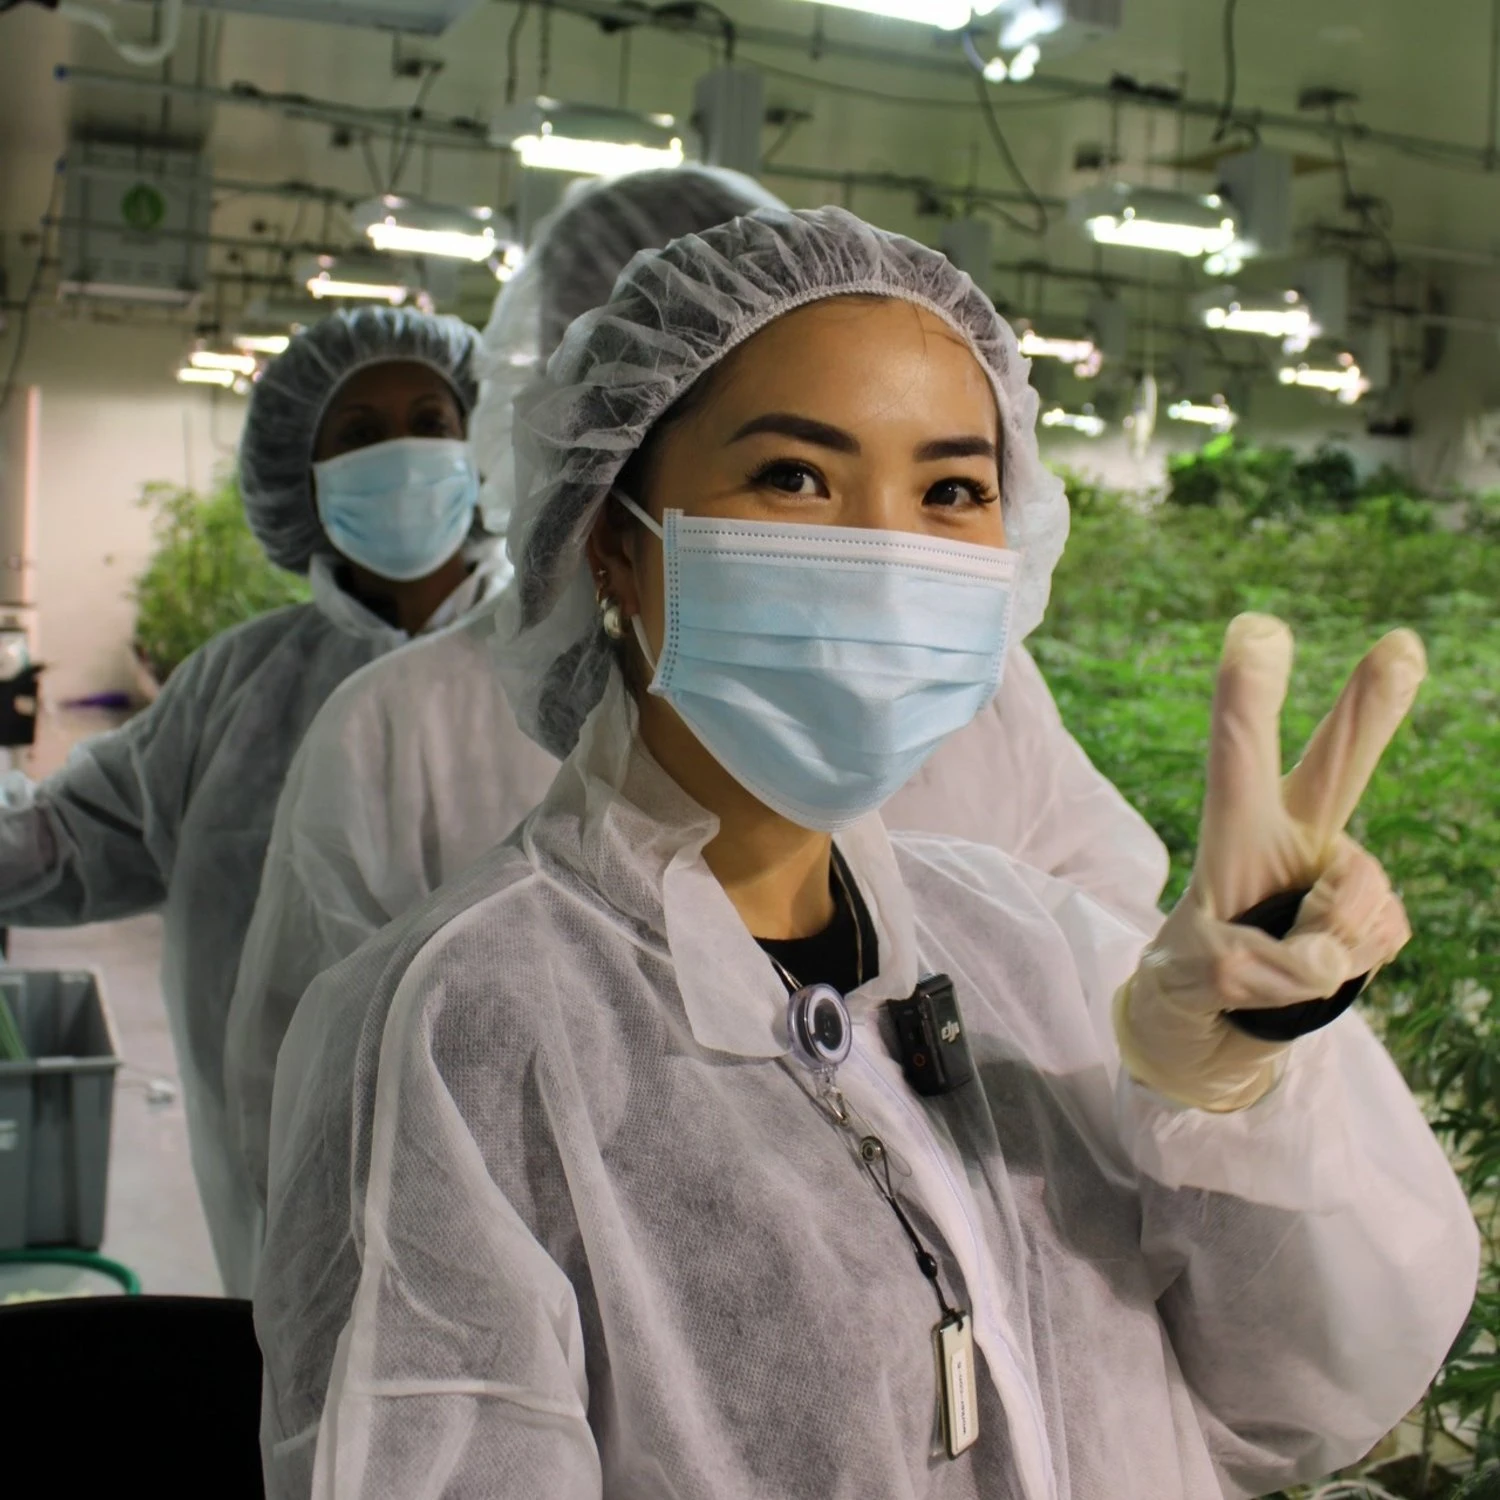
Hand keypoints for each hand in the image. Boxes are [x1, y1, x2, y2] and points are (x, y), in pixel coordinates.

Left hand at [1114, 614, 1423, 1111]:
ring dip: (1304, 957)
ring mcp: (1343, 875)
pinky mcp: (1379, 921)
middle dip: (1369, 707)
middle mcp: (1297, 834)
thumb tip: (1316, 960)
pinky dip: (1332, 977)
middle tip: (1403, 644)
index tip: (1256, 628)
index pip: (1238, 755)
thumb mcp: (1183, 977)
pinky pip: (1366, 947)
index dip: (1246, 696)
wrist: (1221, 1023)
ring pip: (1350, 902)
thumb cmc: (1193, 976)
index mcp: (1238, 828)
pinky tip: (1308, 975)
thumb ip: (1236, 967)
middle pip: (1339, 764)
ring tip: (1269, 970)